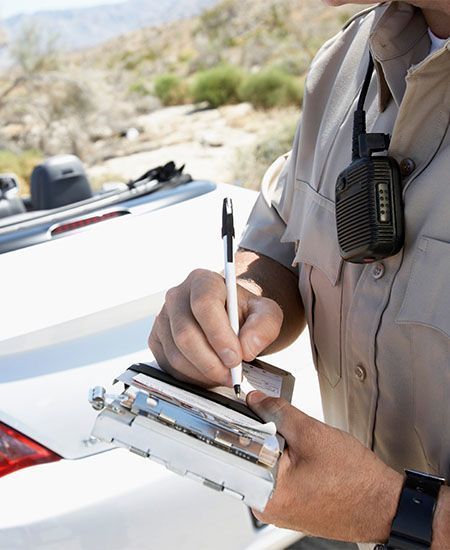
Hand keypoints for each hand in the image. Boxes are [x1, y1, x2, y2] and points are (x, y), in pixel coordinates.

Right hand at [148, 269, 282, 386]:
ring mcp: (163, 318)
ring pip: (177, 354)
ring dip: (203, 373)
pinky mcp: (156, 340)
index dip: (219, 335)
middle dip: (211, 362)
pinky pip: (169, 365)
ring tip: (224, 375)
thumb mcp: (266, 314)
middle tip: (232, 375)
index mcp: (202, 281)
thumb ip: (264, 326)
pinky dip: (191, 377)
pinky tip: (208, 374)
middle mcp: (177, 296)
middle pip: (185, 334)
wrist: (230, 319)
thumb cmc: (245, 314)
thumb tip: (247, 348)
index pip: (204, 305)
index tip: (236, 357)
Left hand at [247, 391, 403, 543]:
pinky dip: (286, 460)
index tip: (247, 410)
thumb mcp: (312, 433)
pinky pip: (277, 475)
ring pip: (264, 464)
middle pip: (249, 456)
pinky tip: (305, 458)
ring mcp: (278, 508)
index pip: (238, 449)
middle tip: (285, 431)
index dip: (242, 423)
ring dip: (276, 447)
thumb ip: (278, 412)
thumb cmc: (356, 480)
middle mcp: (268, 507)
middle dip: (263, 436)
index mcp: (267, 493)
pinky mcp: (289, 506)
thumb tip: (256, 401)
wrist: (383, 503)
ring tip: (302, 448)